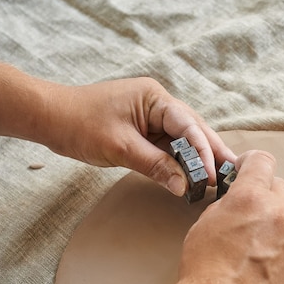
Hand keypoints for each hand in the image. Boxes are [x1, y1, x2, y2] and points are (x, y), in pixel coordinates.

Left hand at [43, 78, 235, 195]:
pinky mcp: (144, 130)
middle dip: (212, 151)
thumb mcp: (120, 147)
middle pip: (193, 129)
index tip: (215, 173)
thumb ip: (155, 165)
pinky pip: (168, 146)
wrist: (49, 118)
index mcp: (155, 98)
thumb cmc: (79, 123)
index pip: (188, 125)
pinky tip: (194, 174)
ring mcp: (152, 117)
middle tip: (234, 172)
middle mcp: (158, 104)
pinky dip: (180, 161)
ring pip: (183, 139)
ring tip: (222, 175)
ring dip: (199, 158)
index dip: (204, 150)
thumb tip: (183, 185)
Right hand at [134, 150, 283, 283]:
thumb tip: (239, 198)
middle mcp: (277, 213)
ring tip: (282, 219)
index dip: (254, 162)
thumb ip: (228, 204)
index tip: (250, 169)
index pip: (263, 160)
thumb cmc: (204, 269)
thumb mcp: (206, 223)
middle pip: (282, 186)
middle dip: (268, 192)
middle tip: (257, 206)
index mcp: (249, 198)